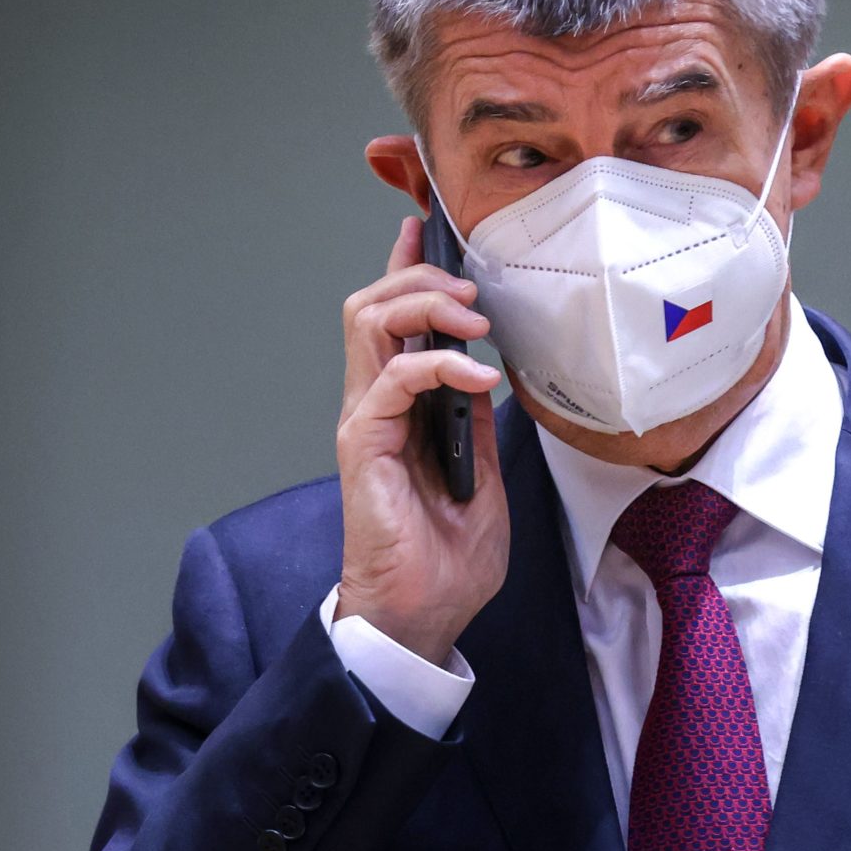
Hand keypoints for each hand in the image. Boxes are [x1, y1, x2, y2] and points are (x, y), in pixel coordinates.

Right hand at [334, 214, 510, 666]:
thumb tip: (486, 374)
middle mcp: (373, 405)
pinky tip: (480, 378)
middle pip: (372, 304)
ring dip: (425, 306)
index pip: (391, 320)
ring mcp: (365, 421)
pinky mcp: (364, 443)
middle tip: (473, 291)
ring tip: (473, 320)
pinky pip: (395, 376)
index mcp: (398, 409)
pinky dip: (440, 364)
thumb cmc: (445, 561)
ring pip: (370, 321)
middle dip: (422, 279)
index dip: (406, 270)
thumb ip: (475, 423)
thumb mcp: (482, 475)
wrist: (421, 616)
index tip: (427, 234)